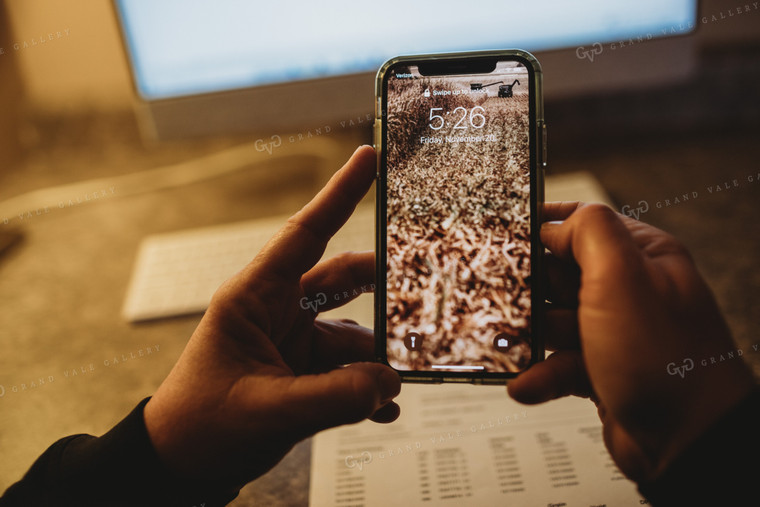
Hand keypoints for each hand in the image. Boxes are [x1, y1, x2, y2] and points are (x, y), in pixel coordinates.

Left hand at [143, 146, 400, 494]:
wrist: (183, 466)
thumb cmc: (203, 427)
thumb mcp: (267, 410)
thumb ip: (333, 398)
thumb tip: (391, 382)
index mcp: (254, 297)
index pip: (304, 235)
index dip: (338, 194)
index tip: (368, 158)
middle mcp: (277, 310)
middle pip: (342, 280)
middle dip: (383, 283)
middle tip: (424, 281)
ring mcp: (293, 341)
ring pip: (353, 332)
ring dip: (379, 356)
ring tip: (404, 378)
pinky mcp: (304, 371)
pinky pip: (348, 369)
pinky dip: (368, 386)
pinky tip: (384, 407)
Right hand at [508, 202, 753, 482]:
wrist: (687, 442)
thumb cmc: (665, 358)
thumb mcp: (621, 278)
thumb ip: (588, 232)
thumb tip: (556, 222)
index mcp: (641, 256)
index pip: (585, 224)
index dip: (545, 228)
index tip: (507, 233)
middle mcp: (628, 290)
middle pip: (559, 274)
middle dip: (530, 289)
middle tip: (503, 297)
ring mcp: (613, 331)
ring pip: (553, 320)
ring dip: (530, 336)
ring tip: (509, 345)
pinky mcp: (600, 369)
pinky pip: (558, 362)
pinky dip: (541, 374)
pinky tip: (526, 384)